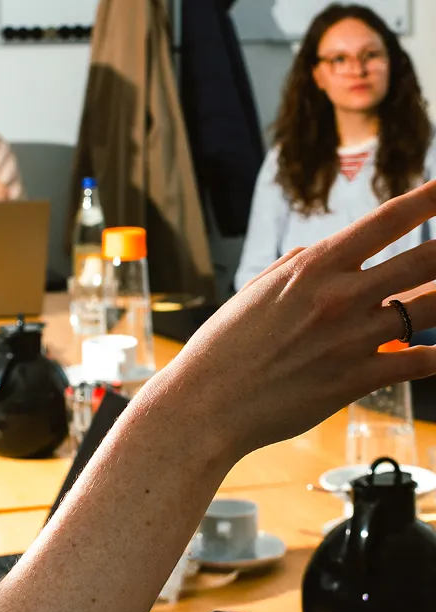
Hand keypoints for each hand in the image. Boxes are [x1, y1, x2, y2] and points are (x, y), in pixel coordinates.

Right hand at [180, 181, 435, 461]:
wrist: (206, 405)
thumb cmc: (222, 350)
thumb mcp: (255, 292)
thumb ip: (296, 265)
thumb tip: (321, 250)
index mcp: (315, 267)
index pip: (389, 219)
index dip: (432, 197)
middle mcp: (341, 296)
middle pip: (426, 259)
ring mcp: (352, 339)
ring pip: (431, 308)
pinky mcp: (356, 380)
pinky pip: (418, 363)